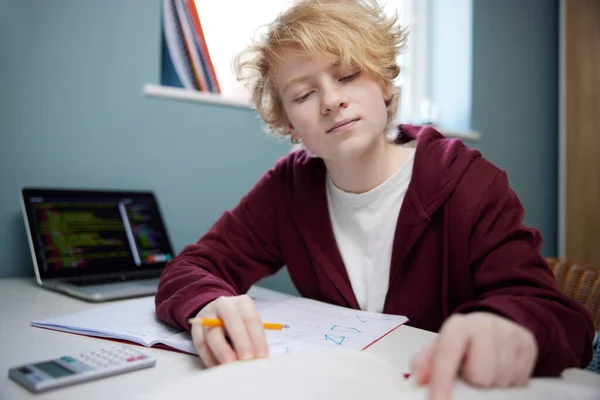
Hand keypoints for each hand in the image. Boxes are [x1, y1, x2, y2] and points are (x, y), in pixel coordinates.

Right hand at [191, 295, 268, 366]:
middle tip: (247, 359)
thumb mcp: (249, 322)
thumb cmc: (239, 322)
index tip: (261, 355)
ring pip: (213, 333)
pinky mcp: (196, 328)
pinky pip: (201, 344)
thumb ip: (253, 336)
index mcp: (242, 302)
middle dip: (241, 341)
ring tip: (231, 365)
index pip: (251, 318)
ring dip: (222, 351)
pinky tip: (219, 366)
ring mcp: (207, 315)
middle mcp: (224, 305)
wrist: (216, 313)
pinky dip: (210, 357)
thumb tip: (257, 356)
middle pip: (231, 319)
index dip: (257, 337)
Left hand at [410, 312, 537, 399]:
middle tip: (472, 369)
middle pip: (479, 376)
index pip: (447, 356)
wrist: (493, 324)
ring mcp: (509, 332)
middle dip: (474, 380)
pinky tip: (501, 366)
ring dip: (492, 381)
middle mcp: (484, 325)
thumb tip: (418, 380)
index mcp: (458, 325)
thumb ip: (427, 362)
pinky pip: (519, 379)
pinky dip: (509, 379)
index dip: (442, 382)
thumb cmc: (464, 340)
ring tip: (487, 366)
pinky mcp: (528, 343)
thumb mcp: (442, 346)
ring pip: (500, 379)